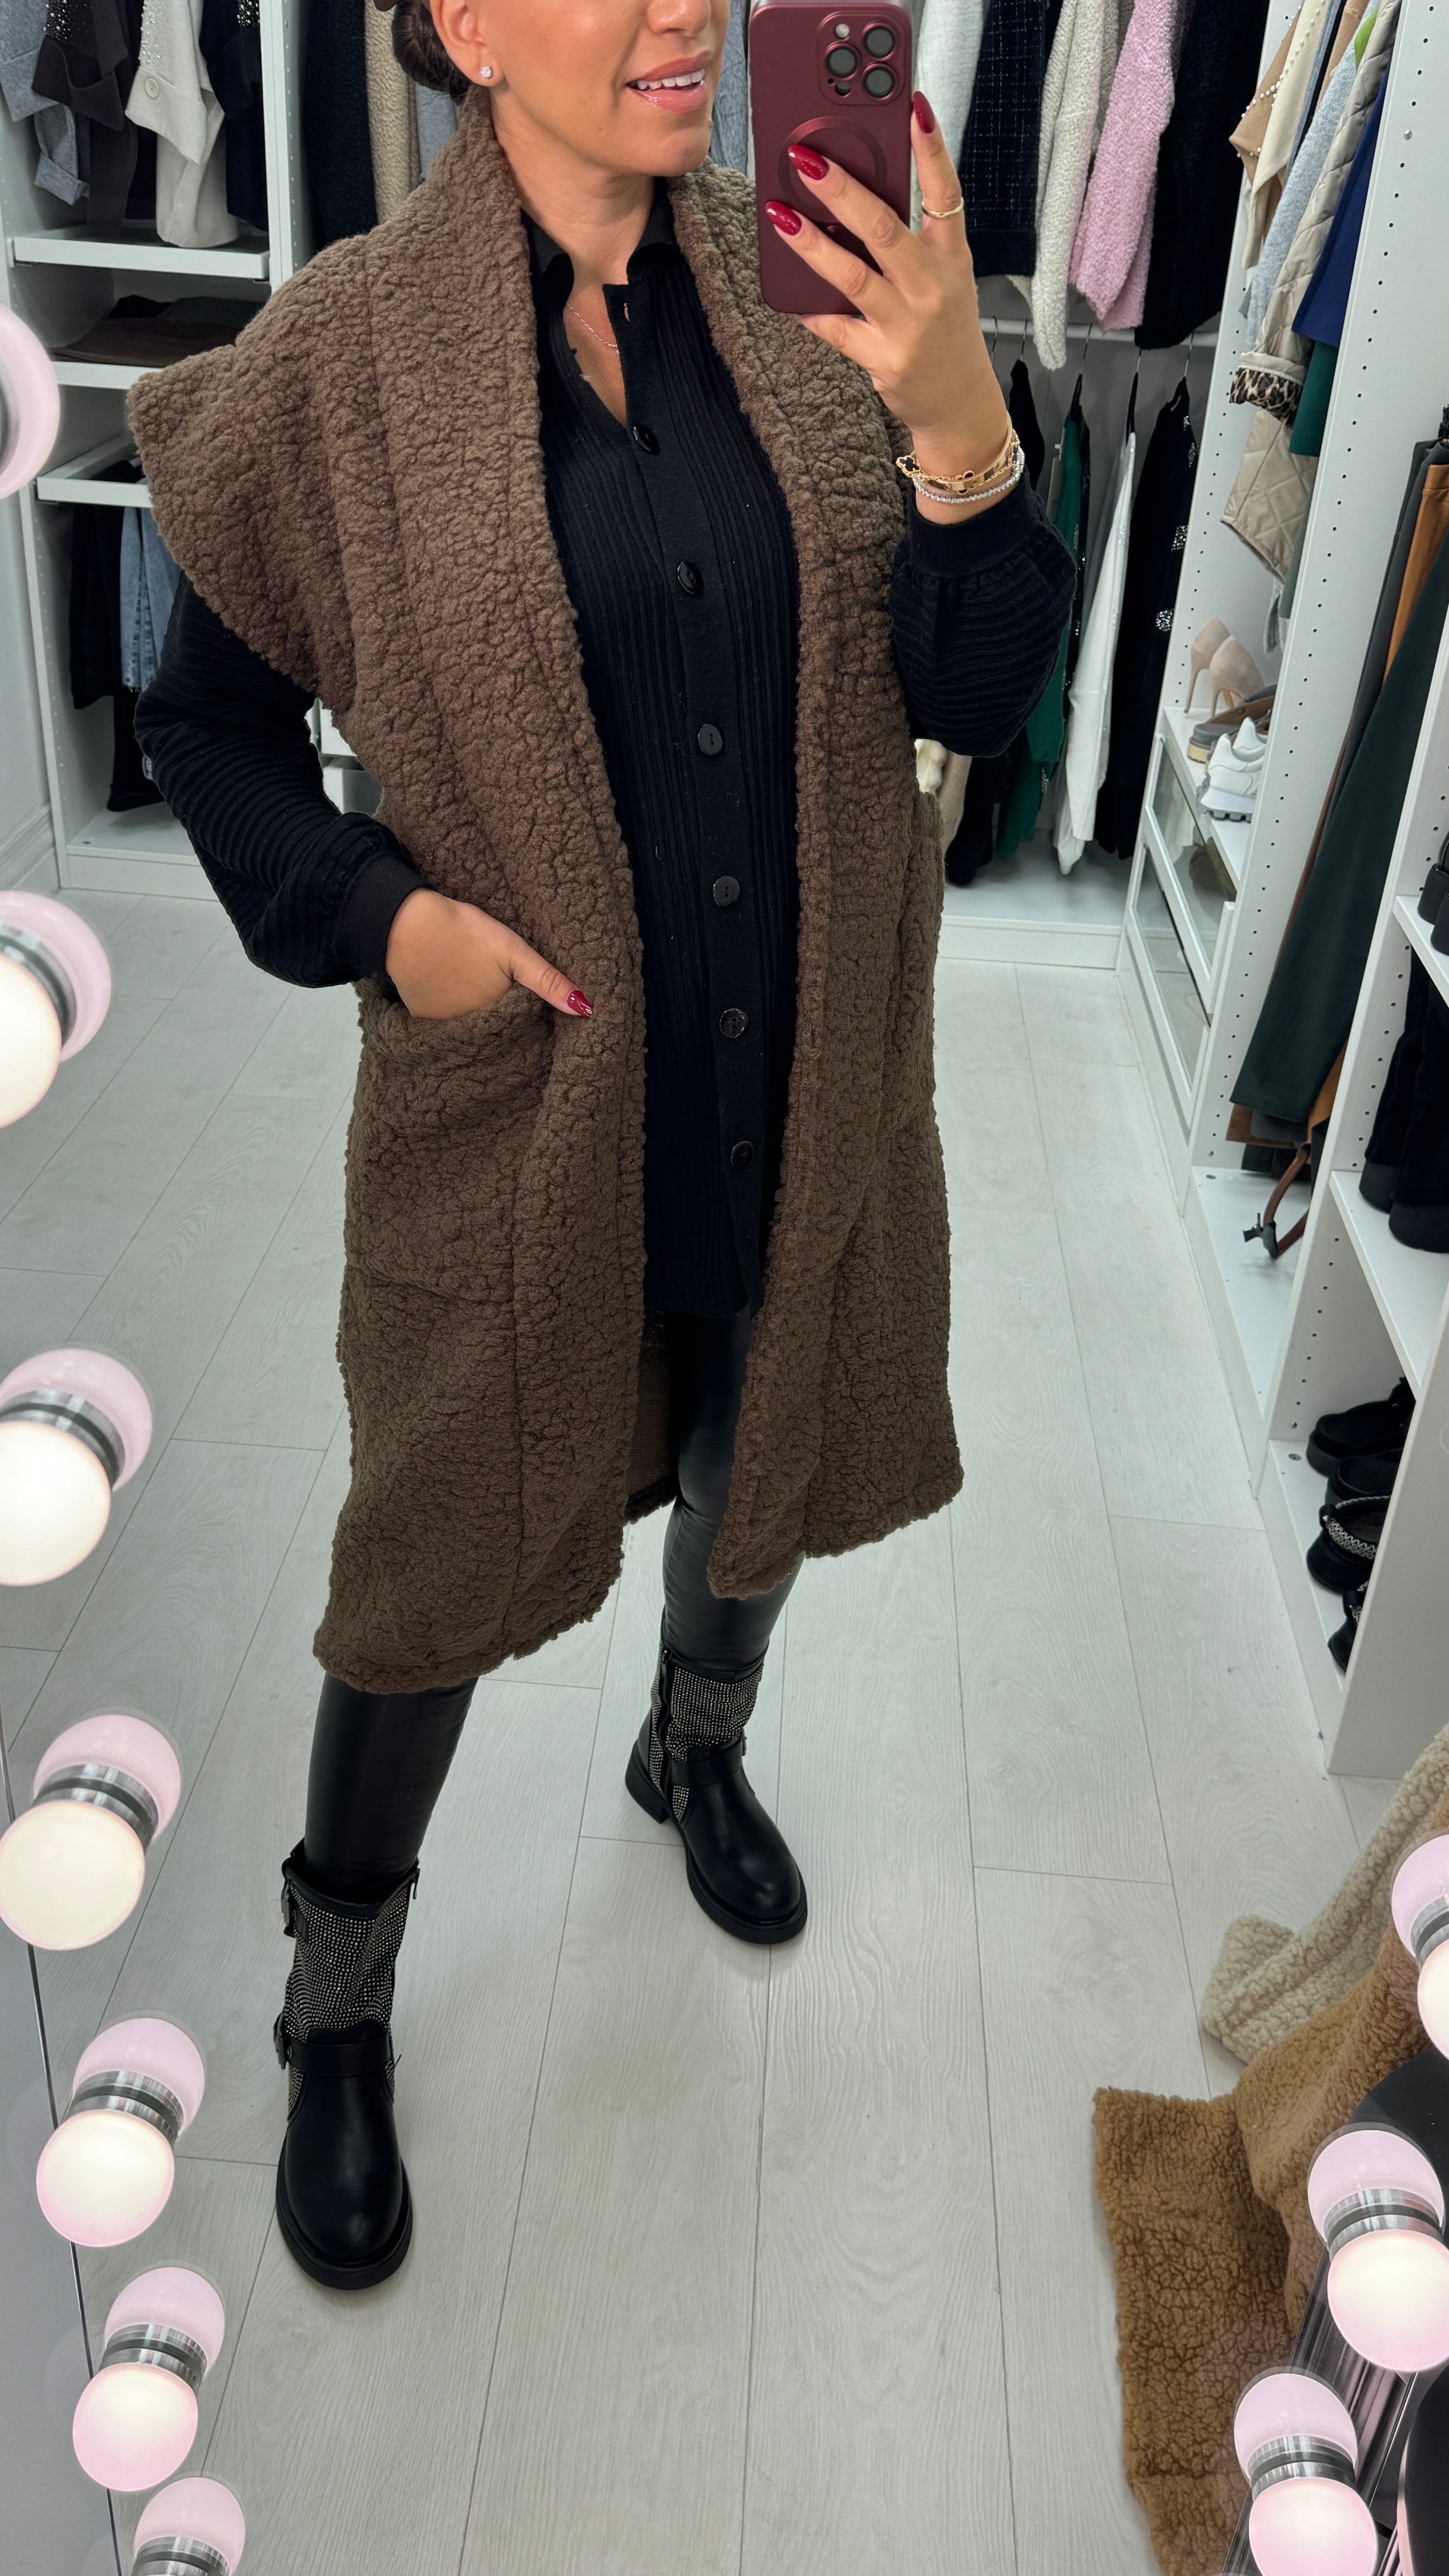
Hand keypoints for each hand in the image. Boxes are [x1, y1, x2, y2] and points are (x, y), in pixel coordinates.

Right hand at [384, 887, 591, 1021]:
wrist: (406, 924)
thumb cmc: (464, 932)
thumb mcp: (515, 951)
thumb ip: (548, 981)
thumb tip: (587, 1010)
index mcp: (498, 1017)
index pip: (523, 1028)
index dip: (530, 1019)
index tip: (535, 1012)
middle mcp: (471, 1032)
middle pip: (497, 1033)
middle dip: (506, 1025)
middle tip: (504, 1001)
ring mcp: (443, 1029)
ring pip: (471, 1031)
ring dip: (478, 1023)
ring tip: (480, 999)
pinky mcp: (421, 1021)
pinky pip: (444, 1028)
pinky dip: (451, 1018)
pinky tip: (453, 998)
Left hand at [763, 96, 1011, 522]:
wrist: (960, 404)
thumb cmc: (945, 331)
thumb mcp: (944, 279)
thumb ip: (911, 241)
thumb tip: (855, 198)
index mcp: (951, 259)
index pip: (946, 194)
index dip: (932, 150)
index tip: (914, 109)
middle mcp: (933, 288)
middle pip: (886, 230)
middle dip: (843, 191)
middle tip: (808, 160)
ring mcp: (908, 327)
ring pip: (854, 277)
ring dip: (812, 245)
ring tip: (780, 215)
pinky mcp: (884, 361)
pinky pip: (837, 329)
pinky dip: (810, 310)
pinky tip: (786, 293)